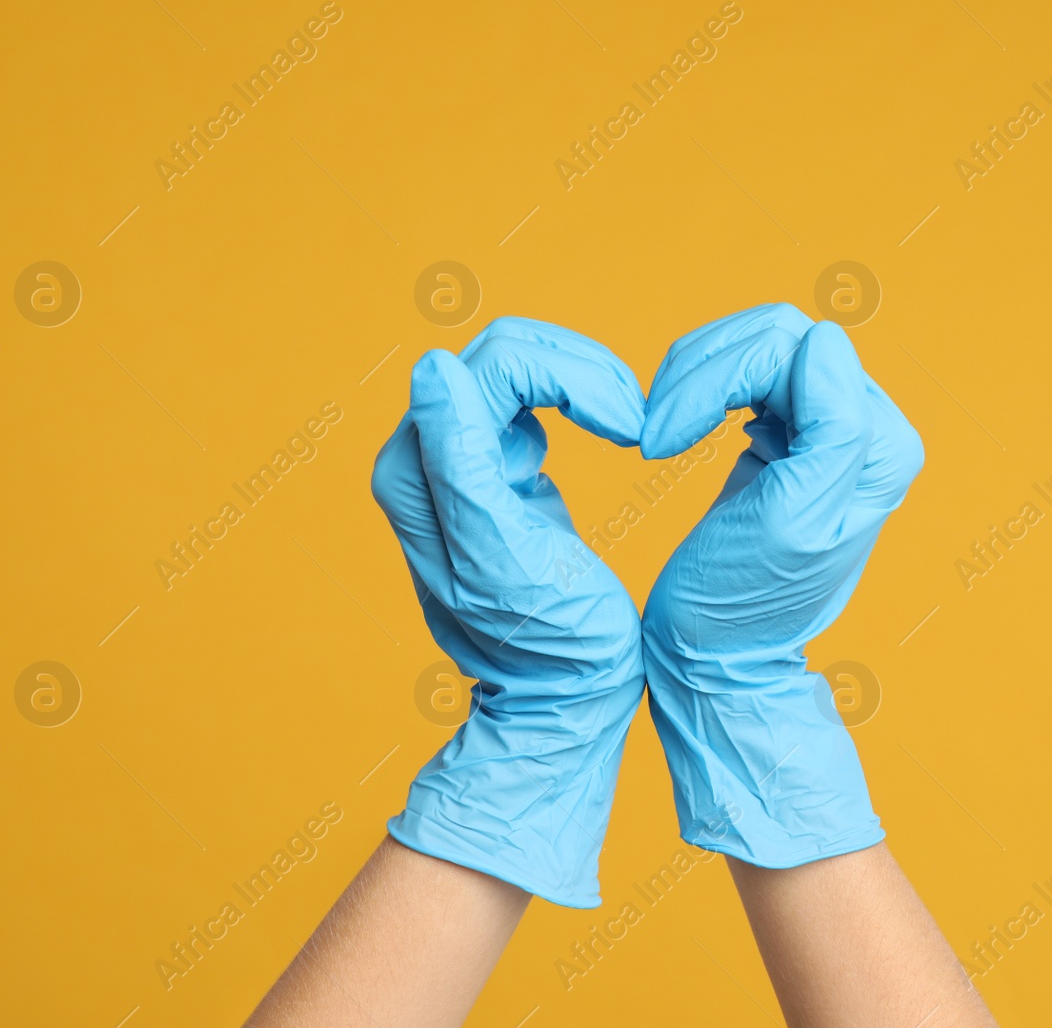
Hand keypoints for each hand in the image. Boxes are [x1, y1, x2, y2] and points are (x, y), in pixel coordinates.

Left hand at [371, 317, 646, 907]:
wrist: (563, 699)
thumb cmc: (549, 642)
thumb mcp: (505, 555)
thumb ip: (462, 462)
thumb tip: (435, 367)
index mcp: (418, 469)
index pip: (493, 363)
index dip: (571, 375)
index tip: (626, 424)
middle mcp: (425, 456)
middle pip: (504, 352)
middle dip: (580, 370)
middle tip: (633, 419)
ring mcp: (460, 459)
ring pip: (519, 365)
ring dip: (584, 381)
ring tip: (627, 426)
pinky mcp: (495, 467)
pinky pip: (531, 396)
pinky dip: (579, 402)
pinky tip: (608, 438)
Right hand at [638, 303, 923, 865]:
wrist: (712, 654)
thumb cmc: (741, 601)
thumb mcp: (790, 521)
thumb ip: (833, 427)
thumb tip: (824, 340)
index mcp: (879, 444)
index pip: (797, 347)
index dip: (717, 378)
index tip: (658, 444)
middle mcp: (863, 427)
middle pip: (774, 335)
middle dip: (699, 374)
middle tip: (651, 434)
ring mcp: (822, 426)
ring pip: (754, 344)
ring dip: (691, 380)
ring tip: (657, 435)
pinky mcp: (782, 431)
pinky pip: (741, 370)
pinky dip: (695, 392)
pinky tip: (676, 436)